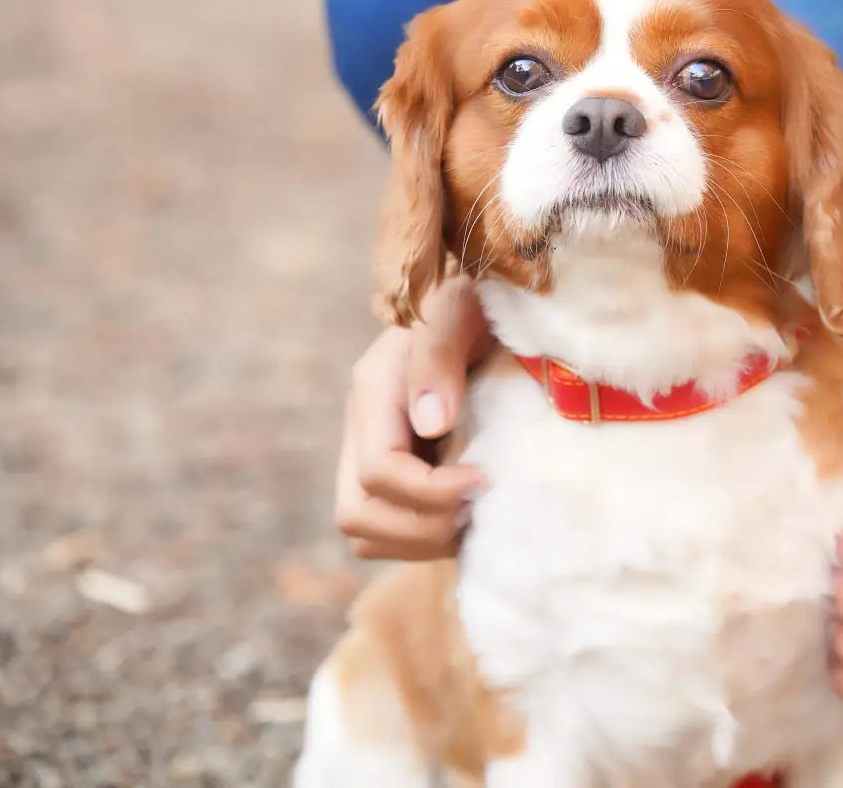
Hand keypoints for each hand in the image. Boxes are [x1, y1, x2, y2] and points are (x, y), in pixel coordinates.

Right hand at [334, 275, 492, 560]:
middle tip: (476, 509)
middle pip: (357, 514)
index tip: (485, 478)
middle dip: (421, 526)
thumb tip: (431, 424)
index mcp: (373, 391)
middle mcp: (362, 428)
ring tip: (473, 516)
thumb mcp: (460, 312)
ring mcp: (371, 453)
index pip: (378, 470)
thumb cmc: (474, 302)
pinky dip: (425, 539)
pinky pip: (389, 533)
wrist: (477, 306)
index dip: (431, 491)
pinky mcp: (392, 474)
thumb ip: (440, 358)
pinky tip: (468, 516)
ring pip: (367, 532)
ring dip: (422, 540)